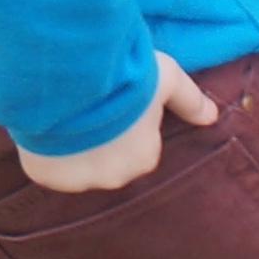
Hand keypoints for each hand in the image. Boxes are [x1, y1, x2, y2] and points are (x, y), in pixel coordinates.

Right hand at [20, 53, 222, 193]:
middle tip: (89, 105)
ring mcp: (78, 180)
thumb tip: (212, 117)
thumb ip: (189, 100)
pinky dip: (46, 152)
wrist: (71, 79)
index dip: (126, 121)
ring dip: (73, 147)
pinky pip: (48, 167)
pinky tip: (46, 126)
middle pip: (109, 158)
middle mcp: (114, 177)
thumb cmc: (123, 78)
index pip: (140, 145)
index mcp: (145, 157)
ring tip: (65, 112)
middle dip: (101, 139)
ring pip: (77, 165)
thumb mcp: (164, 78)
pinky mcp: (46, 176)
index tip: (115, 100)